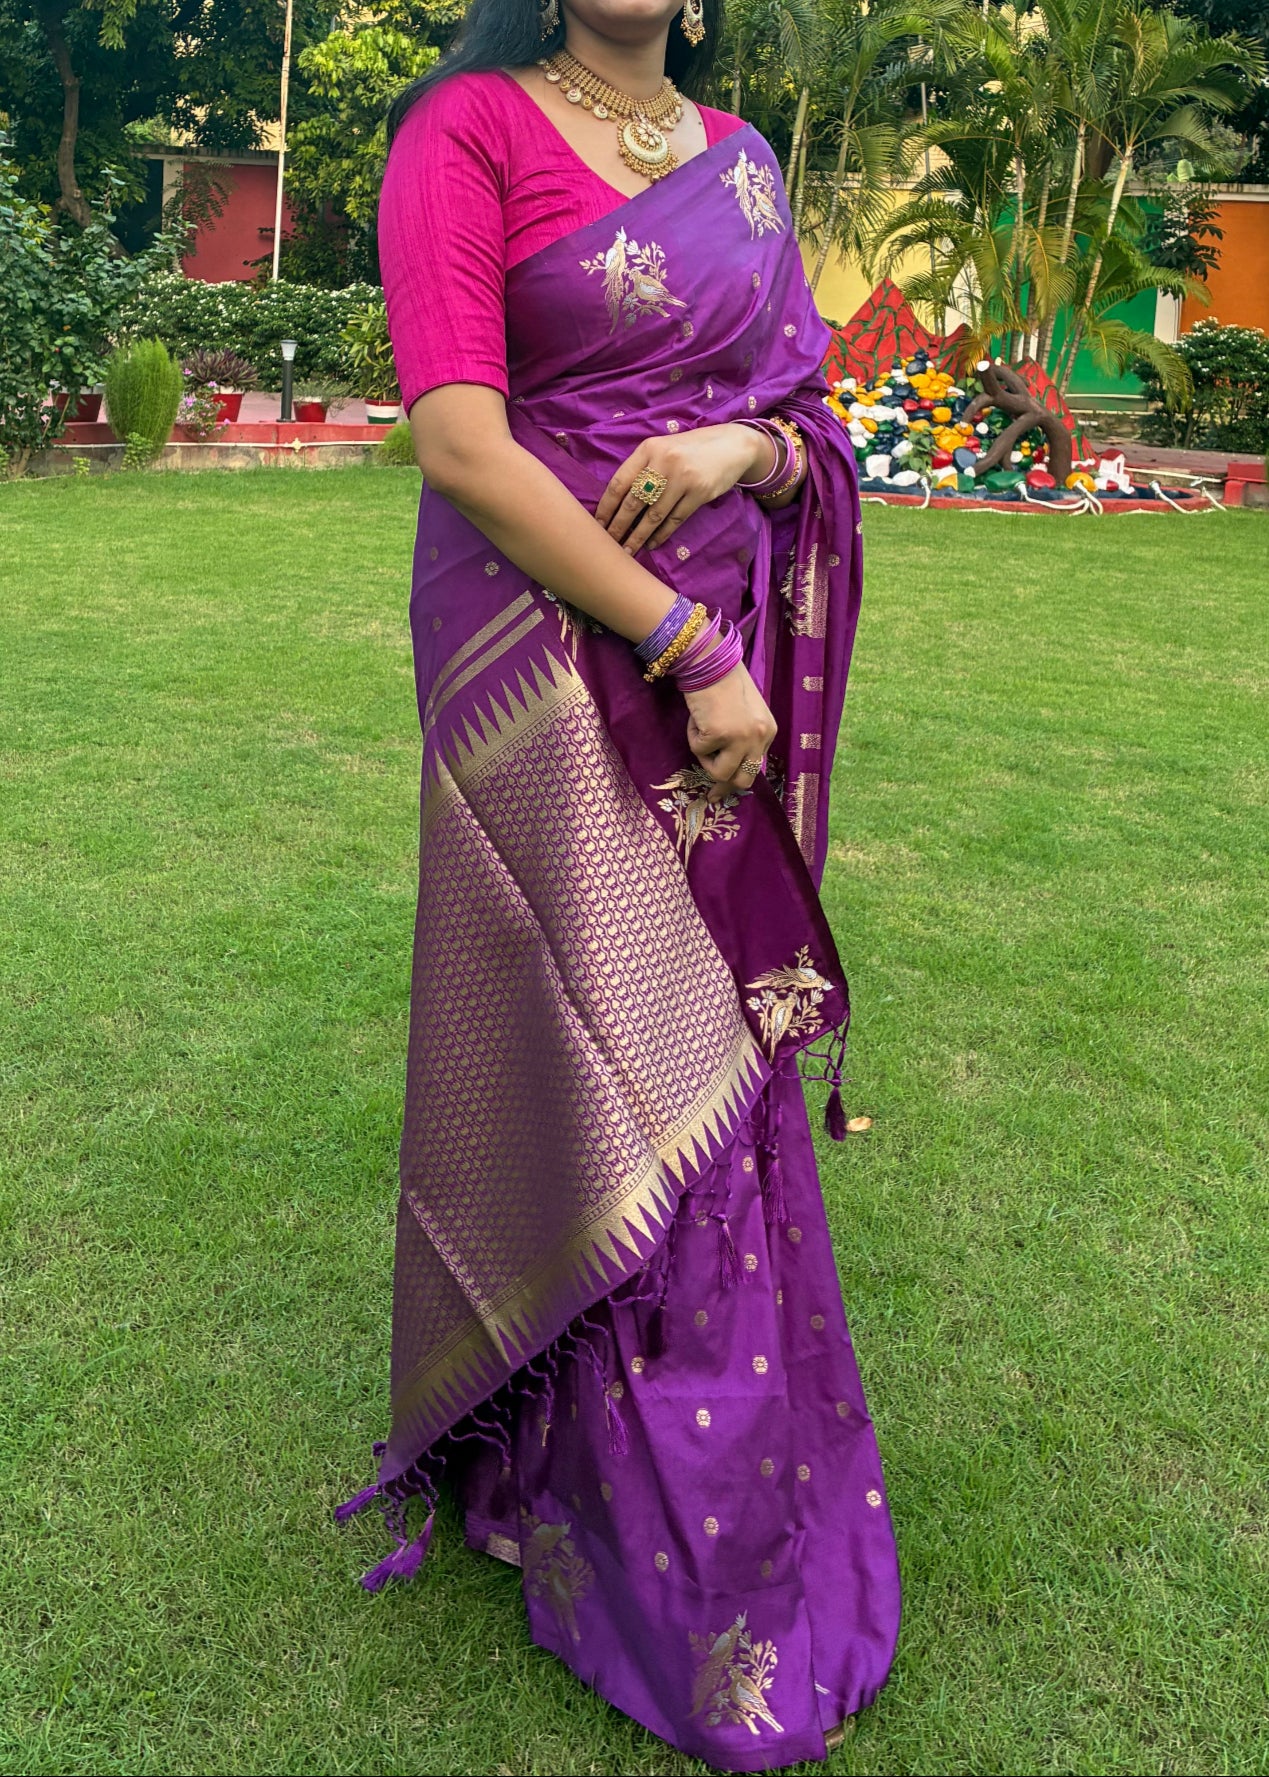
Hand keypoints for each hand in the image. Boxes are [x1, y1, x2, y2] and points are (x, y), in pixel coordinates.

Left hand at [595, 423, 774, 555]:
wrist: (732, 446)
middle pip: (633, 502)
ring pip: (654, 515)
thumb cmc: (690, 449)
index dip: (606, 507)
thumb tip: (617, 502)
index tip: (597, 525)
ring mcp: (683, 478)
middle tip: (609, 544)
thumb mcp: (663, 448)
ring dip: (639, 536)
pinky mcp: (699, 493)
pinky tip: (652, 544)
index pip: (619, 482)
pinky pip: (675, 519)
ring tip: (628, 551)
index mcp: (648, 449)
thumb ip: (642, 468)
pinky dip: (662, 534)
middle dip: (618, 527)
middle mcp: (664, 462)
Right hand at [682, 660, 776, 803]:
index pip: (755, 767)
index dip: (737, 777)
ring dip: (705, 759)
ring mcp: (741, 737)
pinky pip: (699, 751)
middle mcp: (760, 737)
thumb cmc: (723, 682)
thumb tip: (729, 764)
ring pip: (721, 773)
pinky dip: (692, 736)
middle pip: (744, 779)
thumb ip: (744, 736)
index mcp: (768, 731)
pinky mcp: (720, 734)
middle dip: (724, 784)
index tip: (720, 791)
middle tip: (711, 793)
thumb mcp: (744, 713)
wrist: (710, 662)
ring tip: (701, 734)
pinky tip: (696, 717)